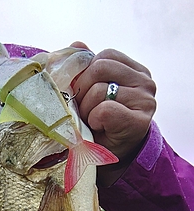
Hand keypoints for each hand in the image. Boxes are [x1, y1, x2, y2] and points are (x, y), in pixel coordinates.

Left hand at [70, 42, 156, 184]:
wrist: (115, 156)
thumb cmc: (102, 125)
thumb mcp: (94, 93)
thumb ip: (88, 69)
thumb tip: (76, 45)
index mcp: (134, 70)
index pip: (103, 57)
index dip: (85, 74)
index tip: (83, 94)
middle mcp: (144, 81)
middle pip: (98, 69)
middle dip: (82, 91)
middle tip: (84, 111)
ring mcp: (144, 101)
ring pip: (98, 90)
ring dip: (86, 109)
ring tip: (90, 121)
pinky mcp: (138, 121)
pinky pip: (104, 110)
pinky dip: (94, 120)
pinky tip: (98, 128)